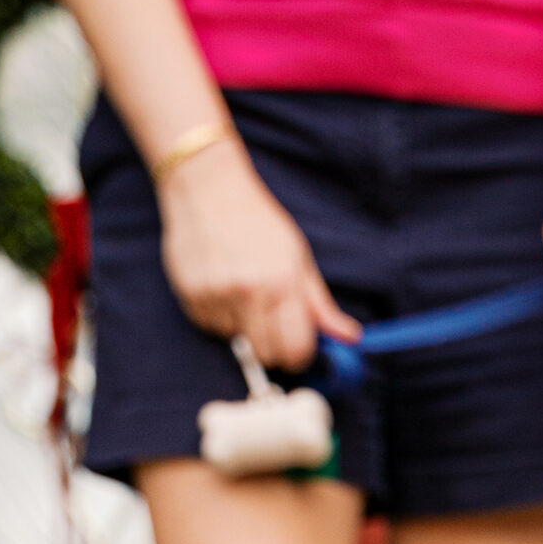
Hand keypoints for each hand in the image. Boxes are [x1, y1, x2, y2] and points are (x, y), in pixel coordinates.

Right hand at [158, 141, 359, 367]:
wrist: (208, 188)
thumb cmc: (258, 223)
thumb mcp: (298, 259)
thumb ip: (321, 305)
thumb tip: (351, 337)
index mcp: (282, 284)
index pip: (295, 350)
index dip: (298, 354)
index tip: (296, 346)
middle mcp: (249, 293)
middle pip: (265, 355)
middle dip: (272, 345)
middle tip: (269, 319)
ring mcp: (217, 295)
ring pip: (237, 342)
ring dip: (242, 327)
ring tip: (241, 292)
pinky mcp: (191, 295)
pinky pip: (210, 328)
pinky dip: (219, 317)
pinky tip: (221, 286)